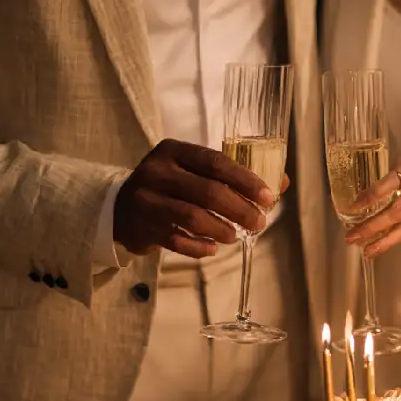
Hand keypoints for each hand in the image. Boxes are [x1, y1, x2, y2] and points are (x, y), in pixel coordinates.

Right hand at [114, 139, 275, 257]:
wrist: (119, 207)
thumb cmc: (168, 186)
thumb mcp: (193, 171)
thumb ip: (233, 175)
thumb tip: (281, 183)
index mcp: (173, 151)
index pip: (215, 162)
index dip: (245, 180)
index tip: (268, 196)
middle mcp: (157, 171)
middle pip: (207, 191)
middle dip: (239, 209)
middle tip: (259, 222)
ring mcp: (146, 200)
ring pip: (192, 217)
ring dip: (221, 230)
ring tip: (234, 236)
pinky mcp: (141, 227)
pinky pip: (176, 241)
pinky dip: (199, 248)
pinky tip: (212, 249)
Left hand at [345, 150, 400, 257]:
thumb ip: (393, 176)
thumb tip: (365, 194)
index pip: (392, 183)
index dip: (372, 196)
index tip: (353, 206)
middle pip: (398, 210)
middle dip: (374, 226)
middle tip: (352, 236)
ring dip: (385, 242)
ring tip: (367, 252)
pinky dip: (395, 239)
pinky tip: (380, 246)